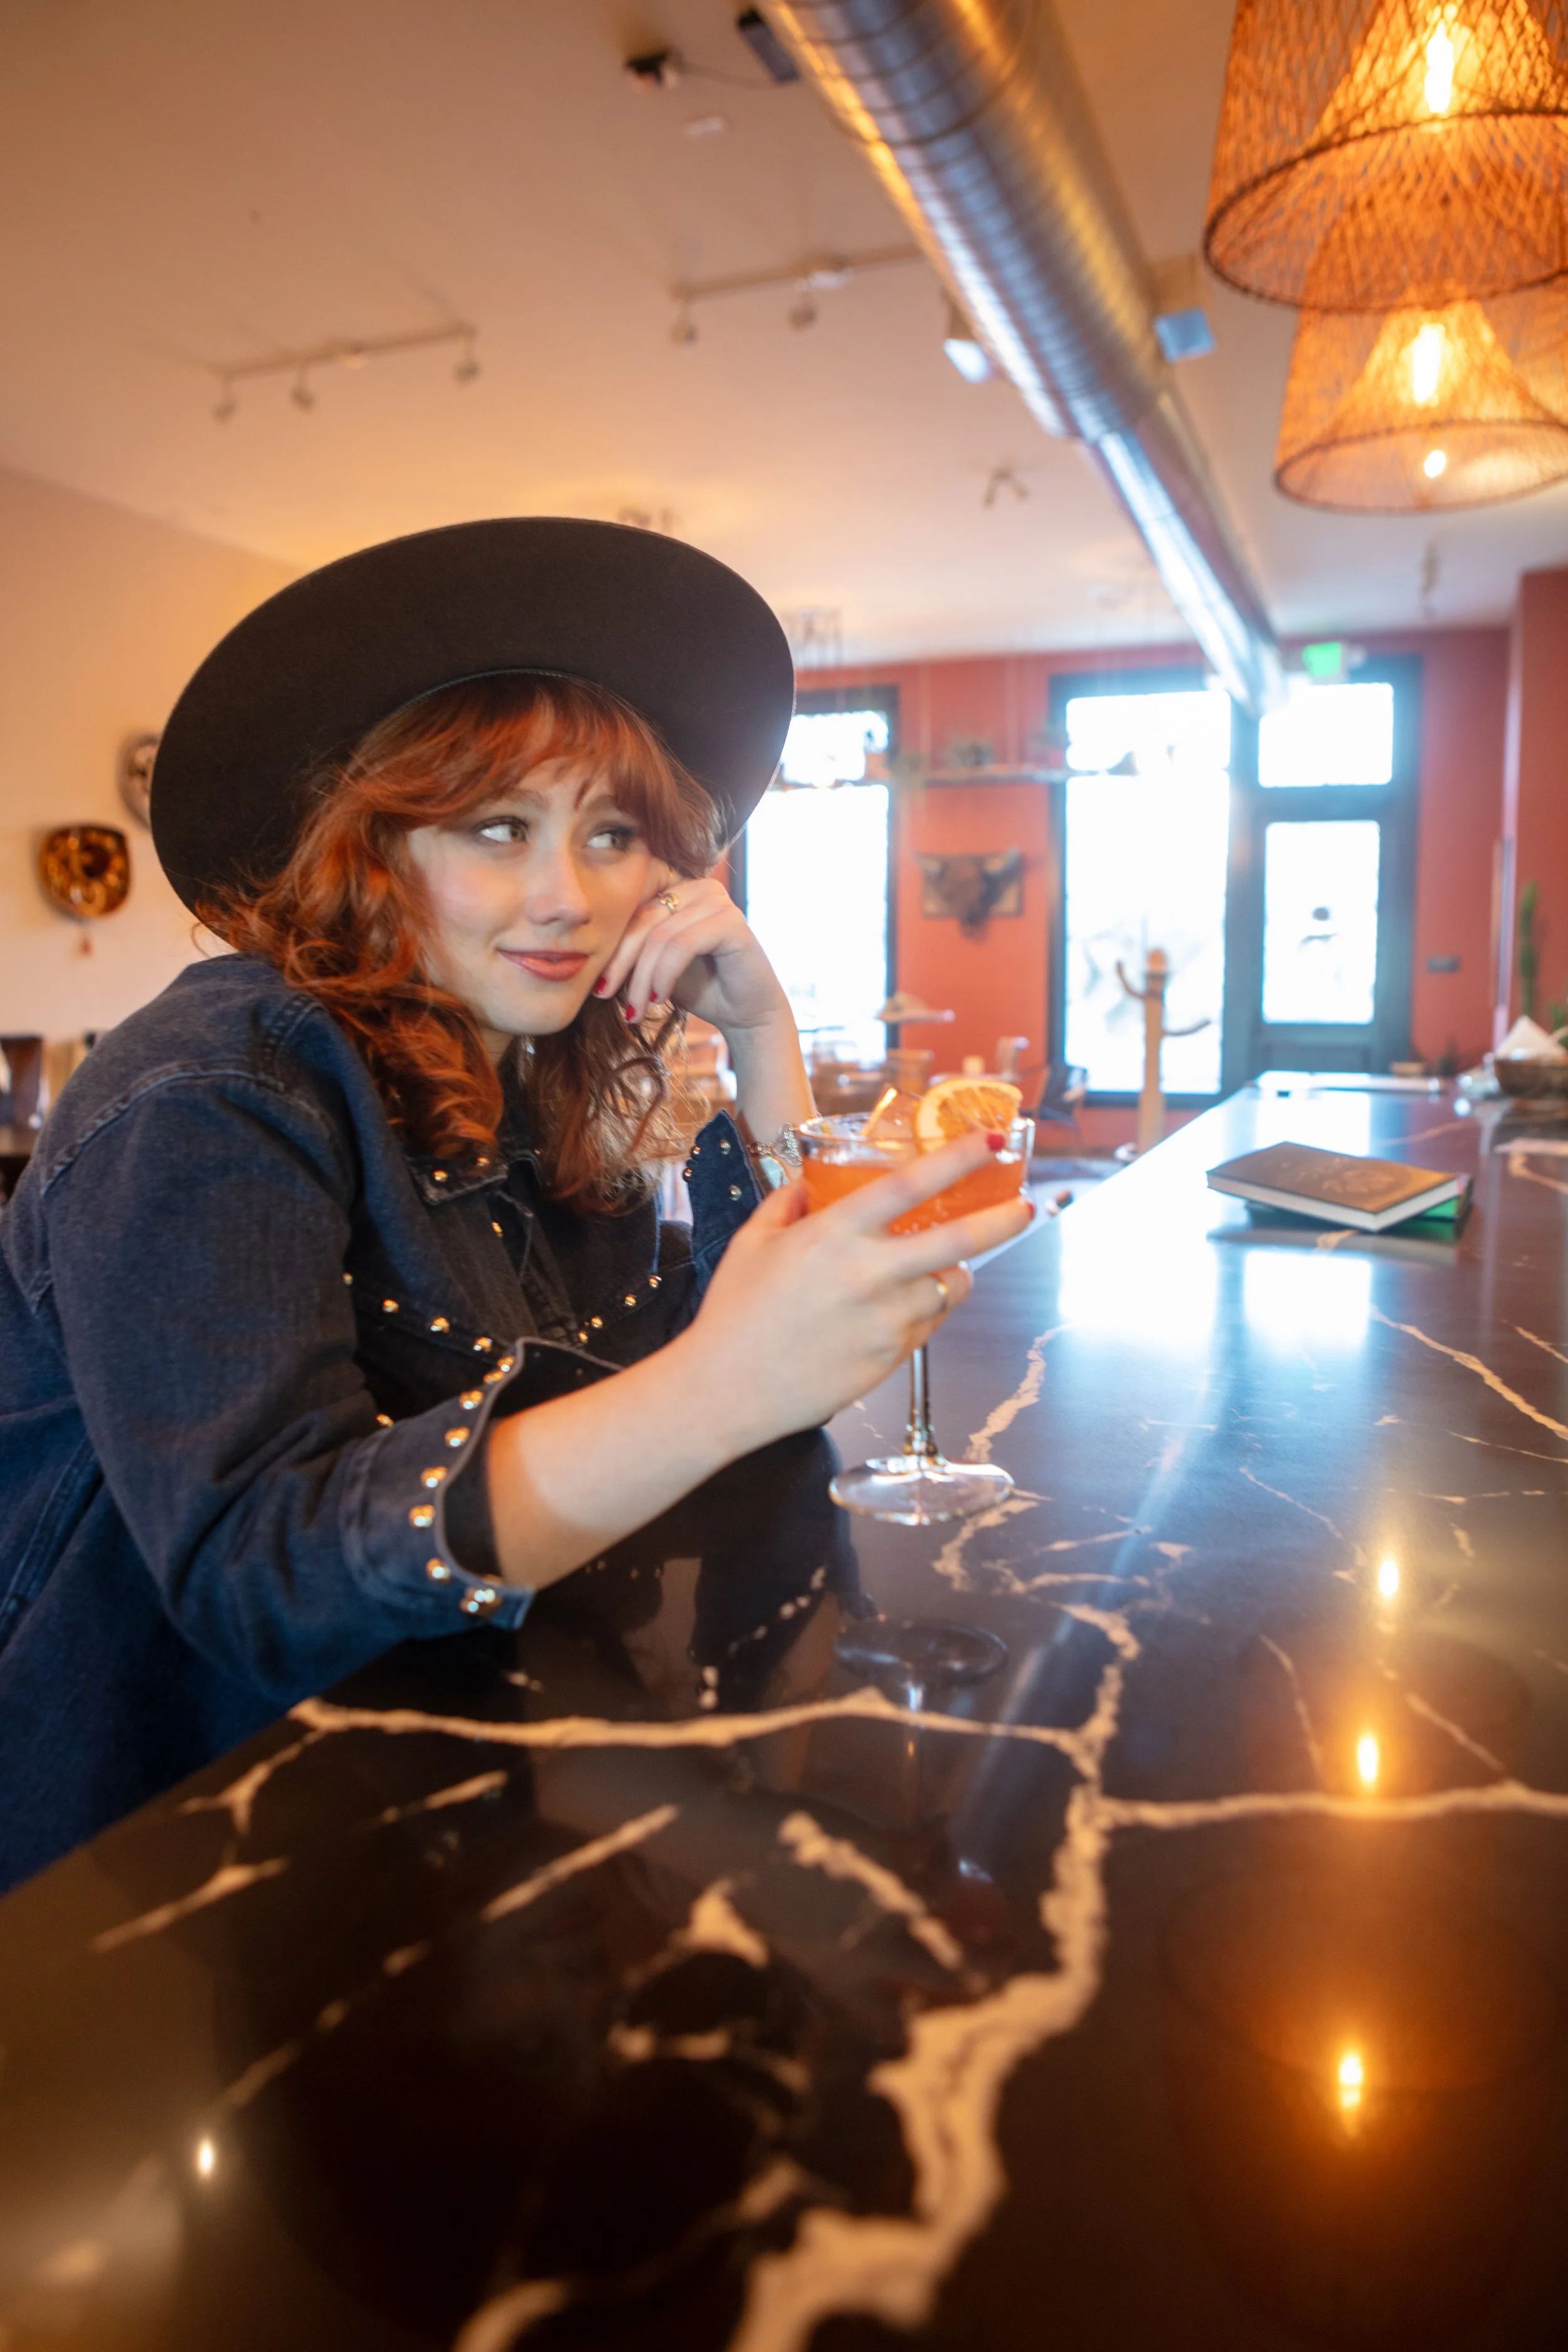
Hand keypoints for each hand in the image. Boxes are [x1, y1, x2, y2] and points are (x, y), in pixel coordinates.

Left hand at [593, 871, 789, 1041]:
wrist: (746, 1014)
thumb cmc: (702, 987)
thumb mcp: (657, 965)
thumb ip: (634, 948)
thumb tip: (586, 952)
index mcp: (679, 889)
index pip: (633, 910)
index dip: (612, 947)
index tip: (597, 987)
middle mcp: (699, 886)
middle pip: (643, 920)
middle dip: (620, 963)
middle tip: (606, 996)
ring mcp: (718, 900)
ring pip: (660, 936)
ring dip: (642, 977)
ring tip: (636, 1008)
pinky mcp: (732, 922)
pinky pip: (682, 945)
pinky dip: (665, 975)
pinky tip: (660, 998)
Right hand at [678, 1131, 1034, 1452]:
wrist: (727, 1390)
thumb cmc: (733, 1313)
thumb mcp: (752, 1243)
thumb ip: (788, 1204)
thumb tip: (812, 1183)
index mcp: (834, 1235)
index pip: (909, 1185)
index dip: (958, 1159)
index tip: (993, 1141)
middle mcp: (869, 1274)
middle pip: (957, 1240)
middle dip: (1001, 1219)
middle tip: (1025, 1207)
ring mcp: (886, 1319)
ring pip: (949, 1288)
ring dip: (955, 1273)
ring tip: (944, 1267)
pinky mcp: (892, 1358)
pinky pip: (929, 1326)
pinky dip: (927, 1311)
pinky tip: (904, 1307)